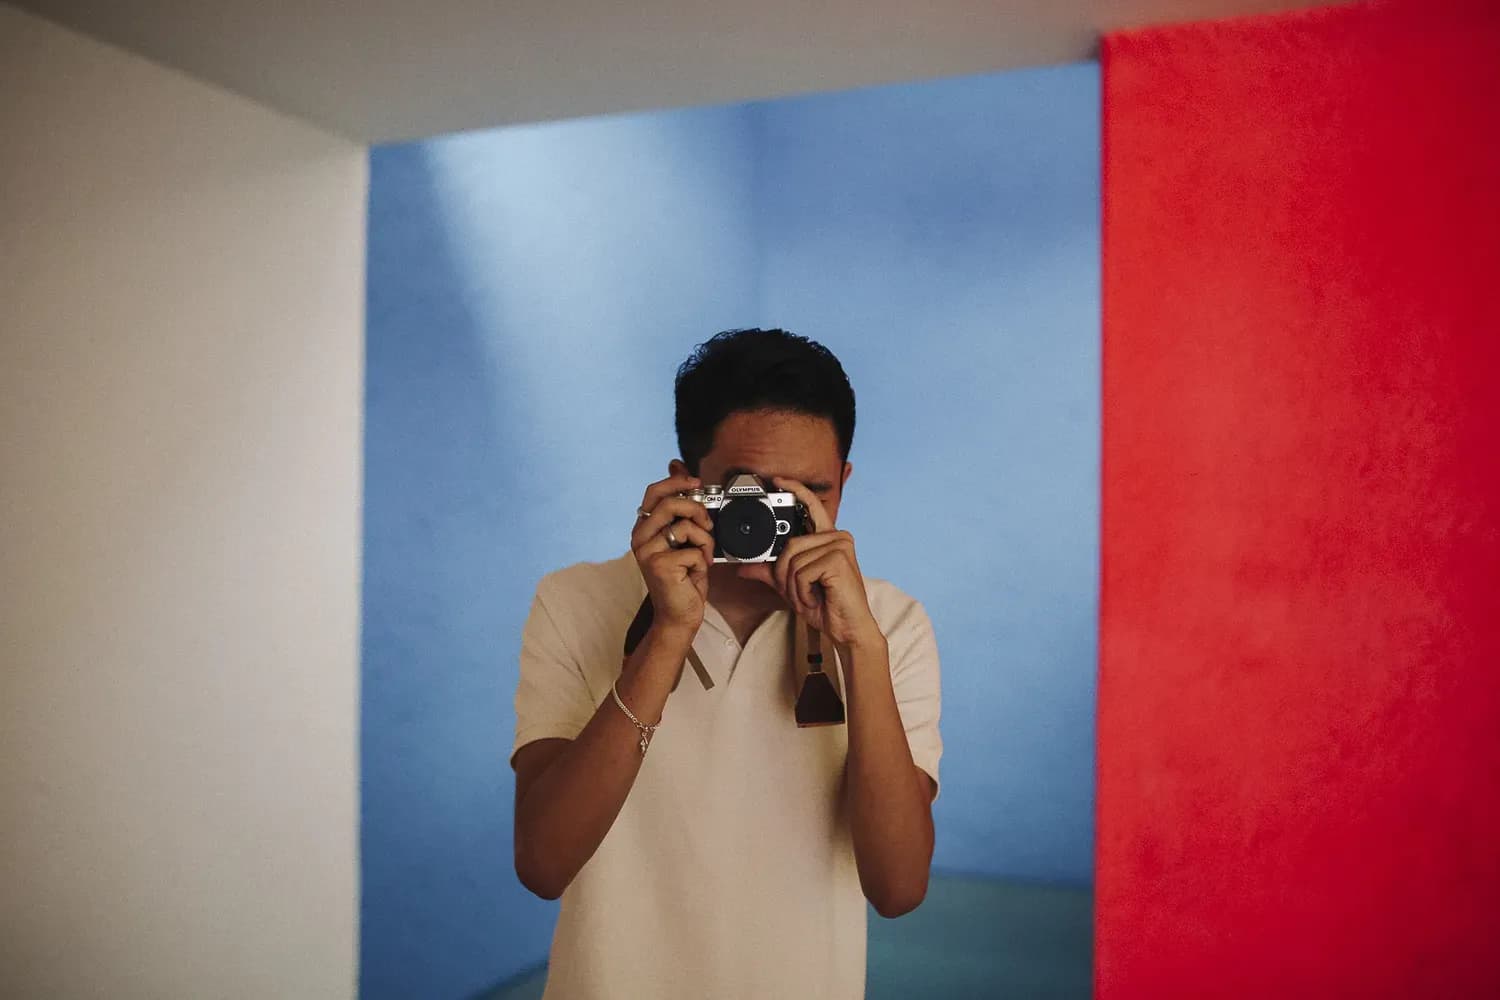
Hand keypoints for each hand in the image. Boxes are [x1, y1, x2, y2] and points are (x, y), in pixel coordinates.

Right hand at [631, 473, 715, 633]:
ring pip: (685, 526)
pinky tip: (695, 572)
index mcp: (644, 528)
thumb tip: (677, 468)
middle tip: (707, 524)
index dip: (677, 481)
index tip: (697, 482)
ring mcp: (647, 551)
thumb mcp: (683, 539)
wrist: (679, 615)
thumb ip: (680, 510)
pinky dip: (703, 560)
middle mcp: (640, 538)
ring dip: (704, 540)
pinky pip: (693, 549)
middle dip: (697, 509)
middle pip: (670, 503)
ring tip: (703, 555)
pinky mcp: (659, 565)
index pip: (654, 492)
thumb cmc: (683, 578)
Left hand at [738, 477, 882, 648]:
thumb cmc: (826, 605)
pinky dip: (802, 591)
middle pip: (790, 545)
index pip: (811, 506)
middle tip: (799, 592)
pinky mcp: (838, 559)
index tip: (777, 480)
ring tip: (811, 595)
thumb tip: (744, 566)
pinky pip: (802, 571)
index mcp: (828, 538)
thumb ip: (771, 572)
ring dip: (794, 586)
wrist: (847, 628)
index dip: (795, 490)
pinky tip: (817, 597)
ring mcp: (839, 546)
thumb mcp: (792, 586)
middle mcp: (837, 537)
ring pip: (793, 560)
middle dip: (785, 574)